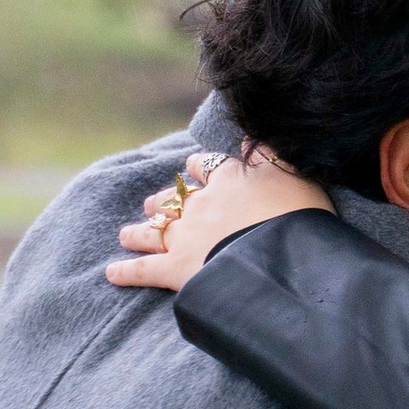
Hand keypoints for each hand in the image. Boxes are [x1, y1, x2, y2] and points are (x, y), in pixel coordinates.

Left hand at [105, 146, 331, 293]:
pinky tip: (110, 272)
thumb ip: (269, 153)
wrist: (281, 259)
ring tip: (126, 233)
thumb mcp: (293, 173)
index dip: (199, 167)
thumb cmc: (297, 216)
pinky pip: (143, 268)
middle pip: (173, 198)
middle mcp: (200, 204)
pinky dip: (125, 271)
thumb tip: (249, 135)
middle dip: (161, 200)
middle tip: (150, 205)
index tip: (195, 168)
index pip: (207, 167)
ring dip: (138, 230)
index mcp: (228, 179)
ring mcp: (184, 235)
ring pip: (153, 229)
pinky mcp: (174, 268)